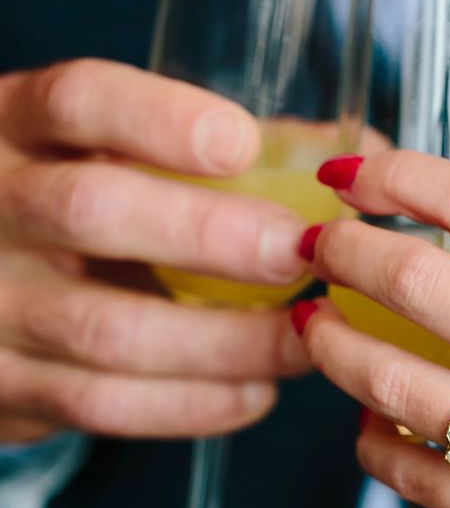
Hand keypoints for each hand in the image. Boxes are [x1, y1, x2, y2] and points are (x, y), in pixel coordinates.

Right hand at [0, 59, 309, 441]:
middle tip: (300, 257)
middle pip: (93, 211)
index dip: (160, 119)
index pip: (78, 103)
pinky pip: (108, 405)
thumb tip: (356, 153)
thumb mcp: (106, 160)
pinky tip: (255, 391)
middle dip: (212, 237)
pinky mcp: (9, 386)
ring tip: (303, 341)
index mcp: (15, 131)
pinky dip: (195, 404)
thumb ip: (216, 150)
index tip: (241, 144)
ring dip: (227, 342)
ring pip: (112, 330)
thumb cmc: (72, 213)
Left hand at [297, 150, 449, 507]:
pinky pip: (417, 474)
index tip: (357, 178)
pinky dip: (375, 442)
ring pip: (398, 384)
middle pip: (422, 286)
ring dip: (337, 350)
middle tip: (320, 252)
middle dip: (346, 256)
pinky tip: (370, 425)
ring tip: (319, 332)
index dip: (402, 178)